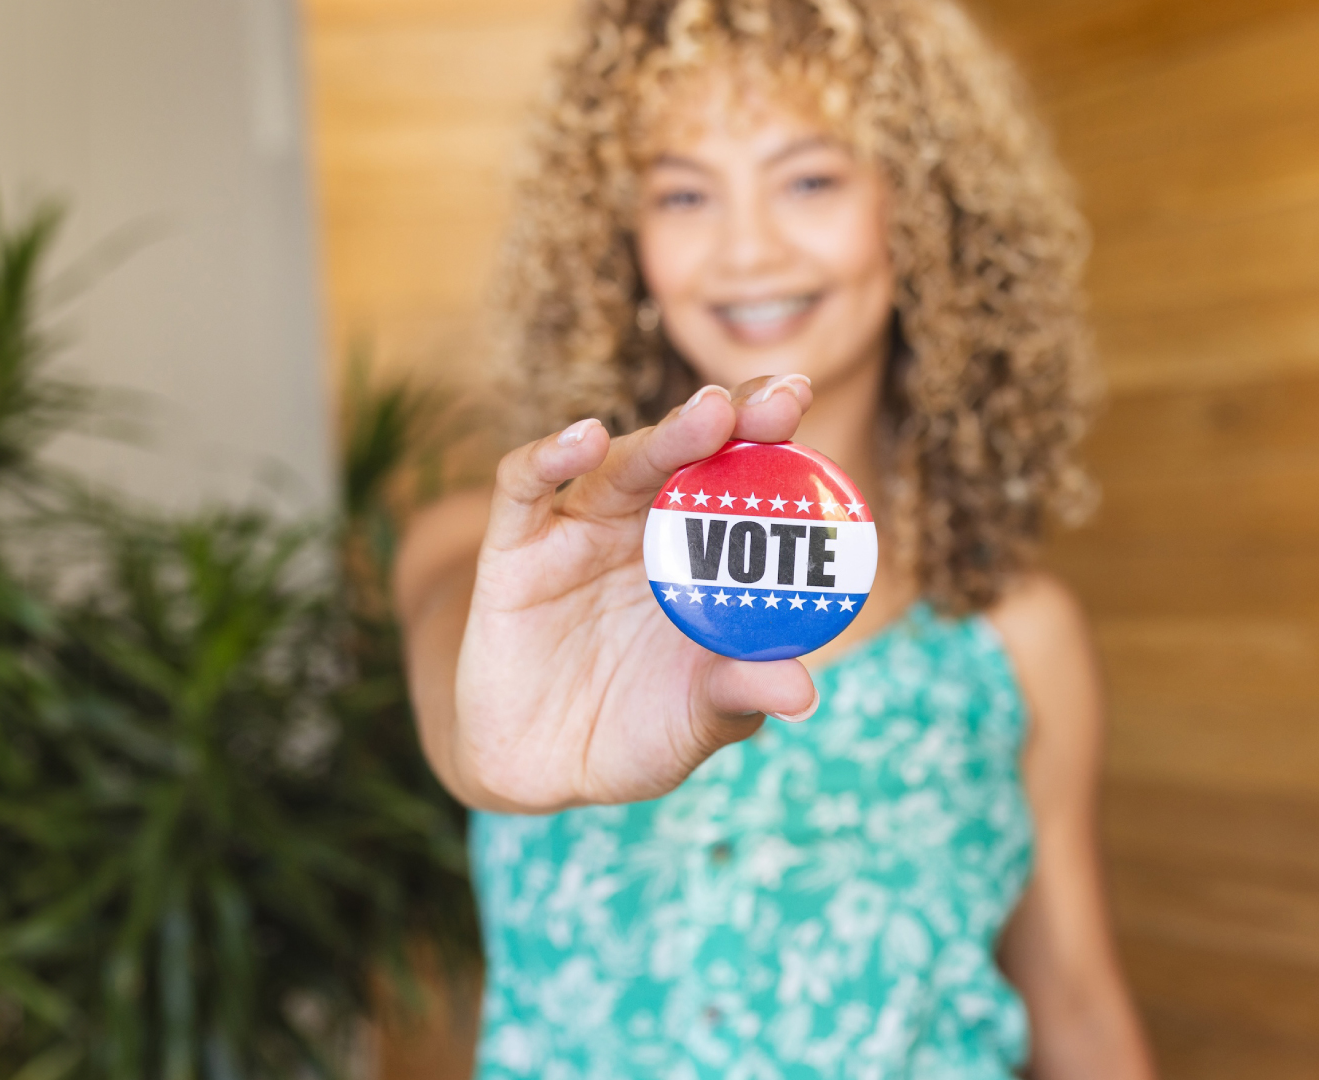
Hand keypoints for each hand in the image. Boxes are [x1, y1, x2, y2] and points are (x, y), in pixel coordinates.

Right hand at [451, 375, 817, 811]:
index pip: (742, 477)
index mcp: (699, 554)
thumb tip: (802, 694)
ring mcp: (577, 532)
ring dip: (668, 436)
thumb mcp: (695, 720)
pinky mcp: (513, 550)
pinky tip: (585, 439)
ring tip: (712, 414)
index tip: (805, 400)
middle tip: (782, 400)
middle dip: (739, 418)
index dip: (775, 438)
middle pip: (691, 453)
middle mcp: (642, 526)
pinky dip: (549, 456)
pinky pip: (524, 488)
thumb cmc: (635, 733)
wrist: (539, 771)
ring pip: (621, 464)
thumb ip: (740, 696)